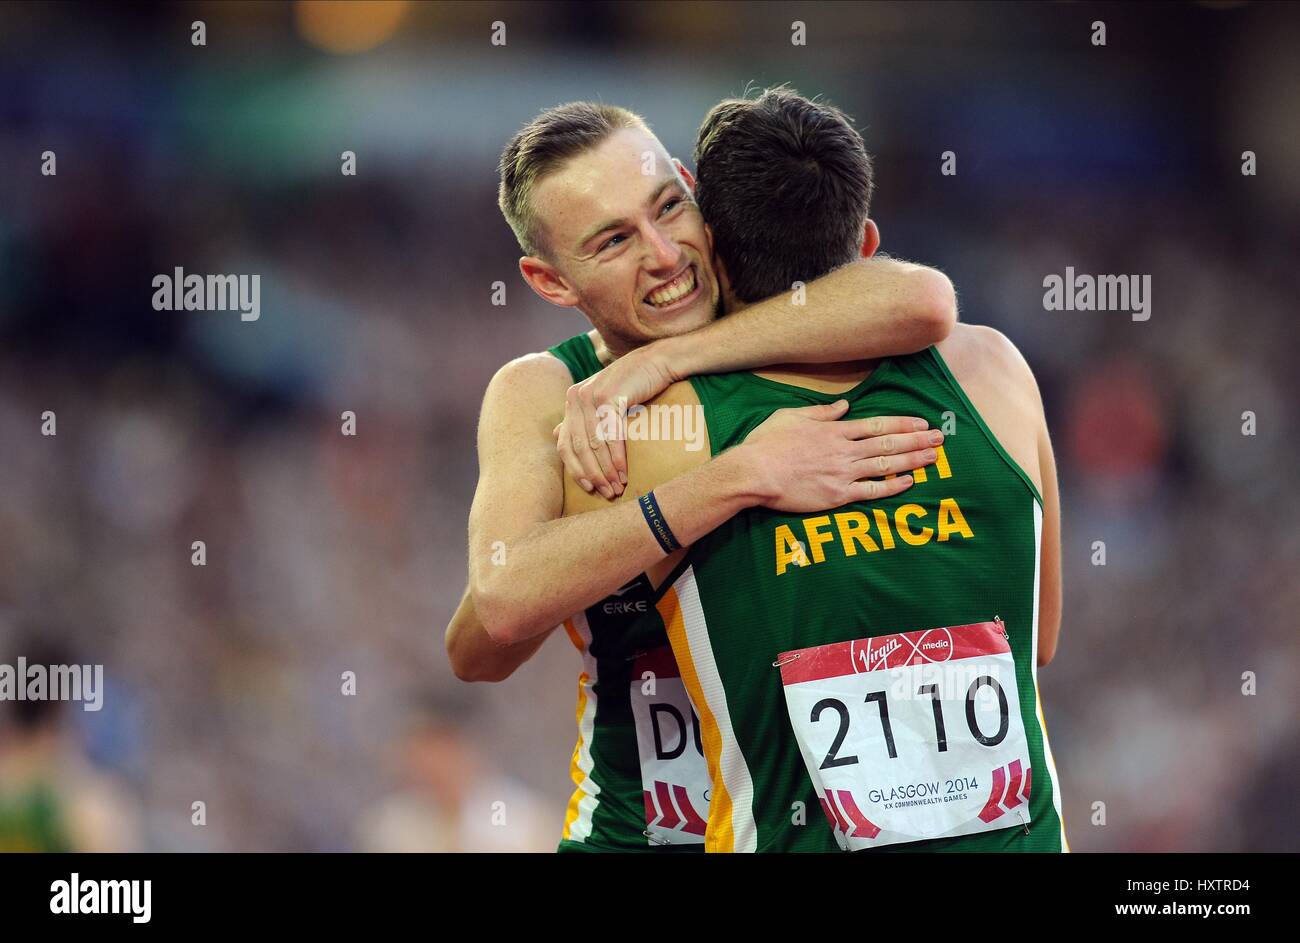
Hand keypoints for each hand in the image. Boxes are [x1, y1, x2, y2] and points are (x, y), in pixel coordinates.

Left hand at [553, 344, 676, 498]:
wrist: (657, 362)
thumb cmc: (632, 385)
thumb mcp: (601, 401)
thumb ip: (579, 417)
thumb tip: (554, 435)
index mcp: (572, 400)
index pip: (565, 443)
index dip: (575, 469)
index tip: (589, 488)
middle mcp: (576, 397)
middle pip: (579, 446)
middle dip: (593, 474)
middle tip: (606, 493)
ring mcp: (591, 396)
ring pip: (595, 443)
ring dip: (606, 470)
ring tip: (617, 487)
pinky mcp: (609, 397)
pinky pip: (611, 434)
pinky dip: (617, 457)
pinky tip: (623, 472)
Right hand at [735, 401, 942, 512]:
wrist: (754, 472)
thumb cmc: (767, 443)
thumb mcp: (792, 417)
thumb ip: (821, 412)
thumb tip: (844, 406)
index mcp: (834, 430)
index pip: (876, 425)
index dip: (902, 424)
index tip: (921, 423)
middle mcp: (844, 450)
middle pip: (888, 443)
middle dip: (917, 440)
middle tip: (940, 438)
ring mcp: (843, 473)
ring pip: (885, 465)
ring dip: (912, 460)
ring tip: (933, 457)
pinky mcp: (838, 495)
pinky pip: (872, 491)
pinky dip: (892, 486)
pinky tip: (909, 482)